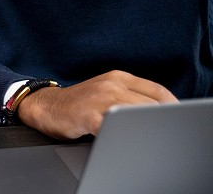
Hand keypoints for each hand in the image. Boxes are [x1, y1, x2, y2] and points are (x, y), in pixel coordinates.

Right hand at [17, 70, 177, 138]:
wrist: (44, 105)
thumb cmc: (79, 104)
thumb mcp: (107, 91)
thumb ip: (131, 96)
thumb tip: (160, 112)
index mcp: (119, 77)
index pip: (158, 91)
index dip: (172, 108)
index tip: (174, 121)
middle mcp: (111, 84)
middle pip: (151, 104)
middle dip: (159, 121)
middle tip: (159, 132)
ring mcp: (99, 99)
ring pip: (135, 115)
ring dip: (143, 128)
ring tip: (144, 137)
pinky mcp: (88, 115)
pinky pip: (113, 128)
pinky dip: (121, 135)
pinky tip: (122, 139)